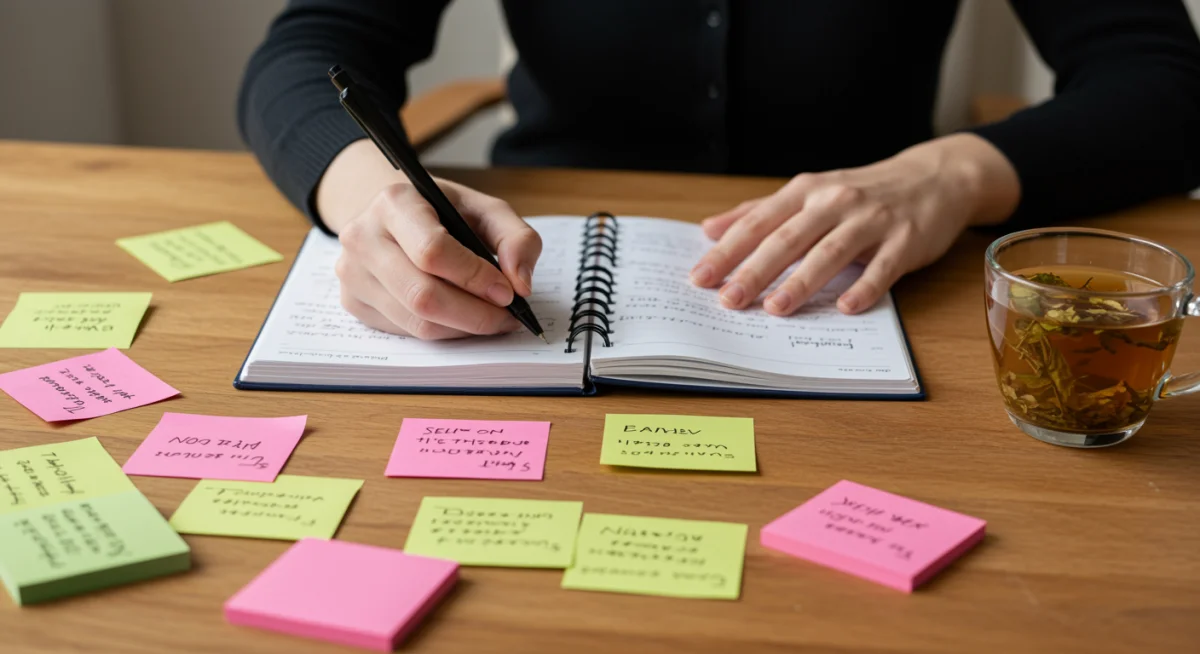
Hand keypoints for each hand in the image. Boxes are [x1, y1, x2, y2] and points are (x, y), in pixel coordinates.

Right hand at [333, 178, 540, 339]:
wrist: (389, 216)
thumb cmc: (441, 212)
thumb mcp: (484, 209)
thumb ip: (515, 238)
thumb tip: (521, 284)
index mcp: (394, 202)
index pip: (432, 251)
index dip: (474, 277)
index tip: (508, 292)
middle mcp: (363, 237)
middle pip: (423, 295)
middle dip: (475, 314)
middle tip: (507, 317)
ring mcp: (352, 273)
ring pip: (416, 321)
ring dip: (463, 328)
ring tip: (492, 319)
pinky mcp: (353, 301)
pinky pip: (406, 331)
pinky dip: (443, 331)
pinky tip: (461, 319)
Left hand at [690, 134, 1019, 314]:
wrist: (934, 177)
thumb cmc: (861, 191)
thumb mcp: (809, 192)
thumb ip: (759, 212)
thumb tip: (709, 229)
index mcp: (806, 191)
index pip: (758, 223)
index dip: (727, 251)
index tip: (699, 278)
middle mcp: (834, 202)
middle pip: (788, 239)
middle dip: (755, 270)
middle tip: (728, 300)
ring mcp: (872, 220)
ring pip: (830, 252)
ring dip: (802, 281)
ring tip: (775, 308)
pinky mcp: (905, 240)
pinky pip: (883, 267)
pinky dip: (865, 287)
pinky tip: (846, 307)